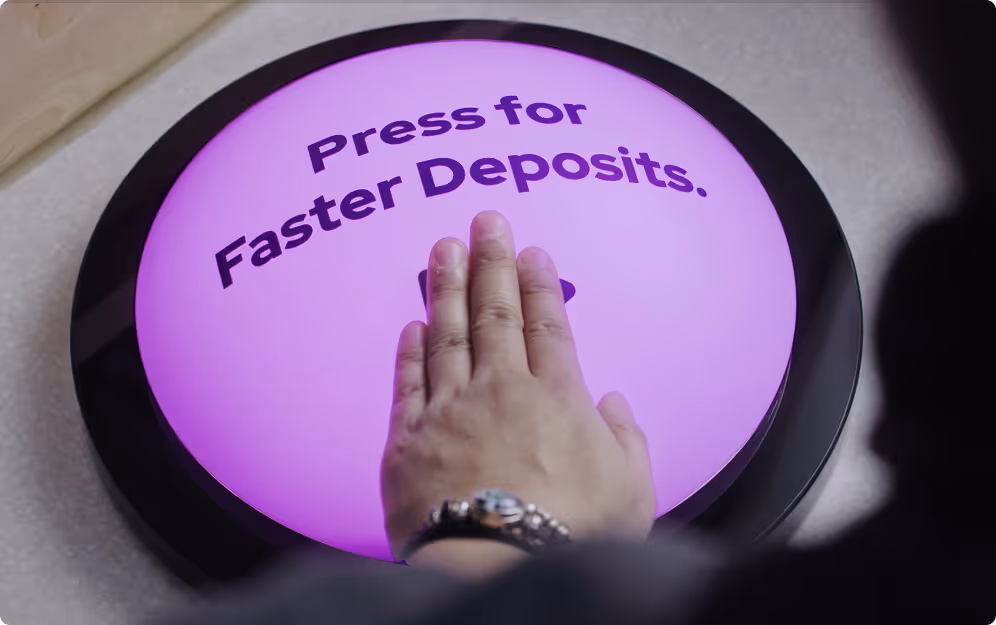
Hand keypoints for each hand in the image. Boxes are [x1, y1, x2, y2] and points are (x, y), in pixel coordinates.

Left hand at [381, 211, 655, 565]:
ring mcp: (450, 411)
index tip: (530, 250)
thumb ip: (626, 439)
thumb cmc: (571, 534)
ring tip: (443, 248)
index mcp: (556, 398)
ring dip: (447, 287)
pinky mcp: (408, 440)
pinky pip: (408, 383)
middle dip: (491, 262)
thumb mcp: (631, 490)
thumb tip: (615, 404)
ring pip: (448, 334)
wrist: (497, 567)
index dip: (538, 284)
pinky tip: (411, 323)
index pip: (546, 325)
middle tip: (485, 220)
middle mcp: (501, 390)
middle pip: (495, 314)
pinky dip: (410, 351)